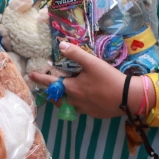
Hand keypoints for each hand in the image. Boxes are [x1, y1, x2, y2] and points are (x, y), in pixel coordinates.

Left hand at [29, 41, 144, 118]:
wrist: (128, 97)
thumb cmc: (109, 78)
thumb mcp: (92, 62)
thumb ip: (76, 54)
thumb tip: (61, 45)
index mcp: (71, 88)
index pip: (50, 83)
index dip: (39, 79)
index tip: (30, 76)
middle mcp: (74, 101)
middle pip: (57, 98)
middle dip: (52, 93)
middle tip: (50, 87)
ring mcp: (84, 109)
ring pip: (68, 105)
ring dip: (63, 99)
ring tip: (65, 92)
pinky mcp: (93, 114)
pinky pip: (80, 109)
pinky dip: (77, 103)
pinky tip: (84, 98)